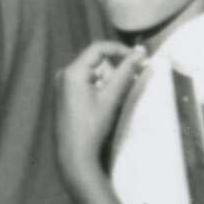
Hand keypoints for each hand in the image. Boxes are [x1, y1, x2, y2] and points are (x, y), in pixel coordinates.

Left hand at [53, 42, 145, 181]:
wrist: (75, 154)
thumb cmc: (93, 126)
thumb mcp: (111, 97)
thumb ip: (126, 72)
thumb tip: (140, 52)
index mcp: (72, 71)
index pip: (99, 48)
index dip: (120, 50)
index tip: (139, 58)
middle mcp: (64, 74)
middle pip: (97, 62)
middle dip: (114, 72)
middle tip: (126, 87)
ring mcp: (62, 84)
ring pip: (94, 73)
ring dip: (108, 82)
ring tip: (112, 102)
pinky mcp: (65, 95)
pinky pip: (87, 82)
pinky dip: (100, 89)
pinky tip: (104, 106)